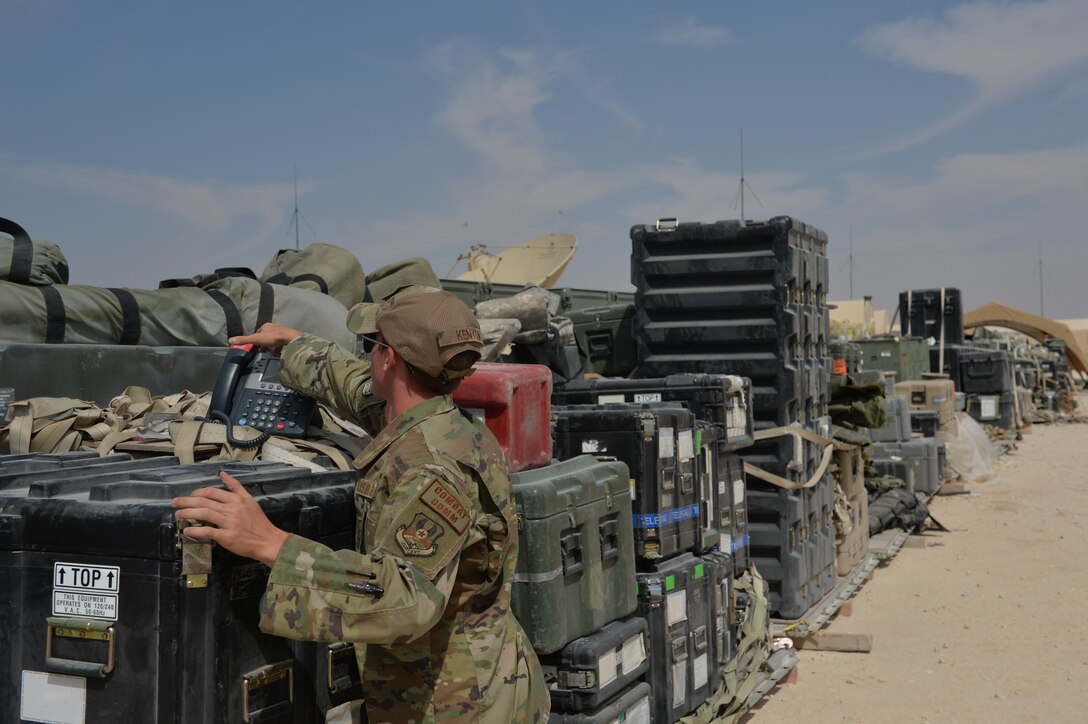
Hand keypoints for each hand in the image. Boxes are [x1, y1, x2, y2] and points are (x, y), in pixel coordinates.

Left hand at [171, 471, 288, 566]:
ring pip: (204, 514)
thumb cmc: (258, 521)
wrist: (267, 540)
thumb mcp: (249, 499)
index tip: (189, 496)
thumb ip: (235, 486)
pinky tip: (186, 531)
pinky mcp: (226, 537)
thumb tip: (222, 473)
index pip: (211, 492)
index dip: (197, 493)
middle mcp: (231, 509)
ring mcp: (228, 523)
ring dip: (188, 513)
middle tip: (174, 503)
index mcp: (236, 499)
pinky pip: (208, 532)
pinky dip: (195, 531)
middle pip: (204, 502)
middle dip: (186, 501)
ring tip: (178, 514)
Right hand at [229, 323, 301, 351]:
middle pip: (266, 336)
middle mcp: (274, 327)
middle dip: (264, 343)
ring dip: (272, 346)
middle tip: (262, 351)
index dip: (255, 339)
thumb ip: (244, 340)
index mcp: (266, 326)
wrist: (290, 338)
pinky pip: (282, 343)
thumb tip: (230, 340)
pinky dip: (280, 348)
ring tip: (270, 353)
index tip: (255, 347)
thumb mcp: (256, 339)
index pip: (258, 332)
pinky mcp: (288, 337)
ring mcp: (282, 332)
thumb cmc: (273, 337)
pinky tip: (279, 353)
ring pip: (275, 339)